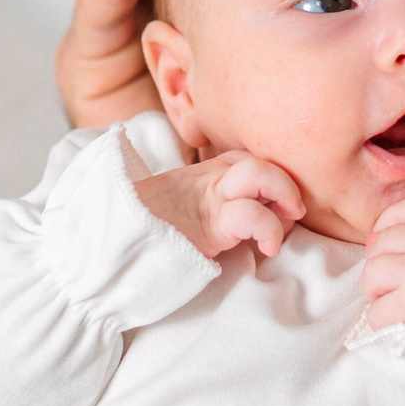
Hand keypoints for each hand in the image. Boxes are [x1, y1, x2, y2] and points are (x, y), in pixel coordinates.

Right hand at [134, 150, 306, 261]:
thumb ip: (210, 207)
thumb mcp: (182, 214)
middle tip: (293, 210)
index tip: (280, 205)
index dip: (273, 174)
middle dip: (288, 181)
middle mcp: (210, 178)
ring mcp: (209, 198)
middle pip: (260, 157)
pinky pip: (251, 214)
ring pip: (260, 172)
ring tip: (283, 226)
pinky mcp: (209, 225)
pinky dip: (270, 231)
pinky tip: (267, 249)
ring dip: (285, 197)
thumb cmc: (147, 236)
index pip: (249, 156)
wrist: (111, 245)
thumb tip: (245, 220)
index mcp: (205, 173)